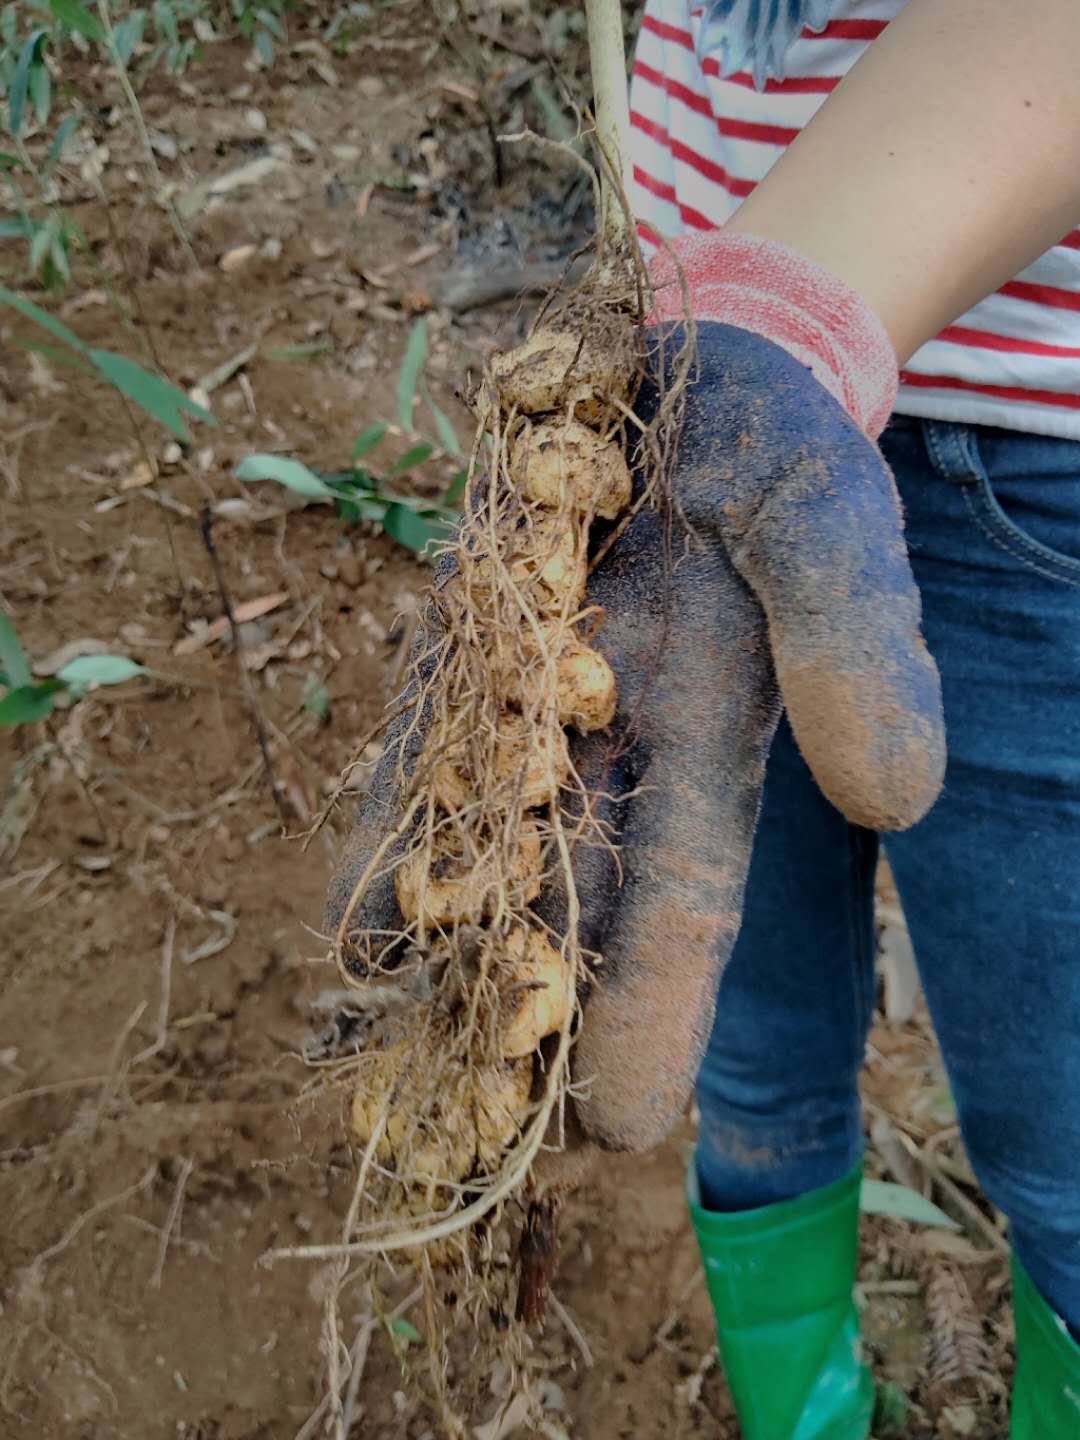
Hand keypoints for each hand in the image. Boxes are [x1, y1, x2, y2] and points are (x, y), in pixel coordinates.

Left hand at [326, 231, 944, 1153]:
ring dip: (446, 953)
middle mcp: (621, 747)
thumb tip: (894, 800)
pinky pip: (428, 754)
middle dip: (529, 1018)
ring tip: (392, 1057)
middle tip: (477, 1137)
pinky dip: (400, 832)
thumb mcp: (830, 536)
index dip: (657, 1010)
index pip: (686, 904)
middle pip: (571, 904)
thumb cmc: (781, 459)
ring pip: (486, 849)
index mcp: (713, 746)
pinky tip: (359, 907)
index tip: (627, 1130)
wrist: (695, 373)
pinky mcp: (477, 651)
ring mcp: (538, 702)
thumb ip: (855, 651)